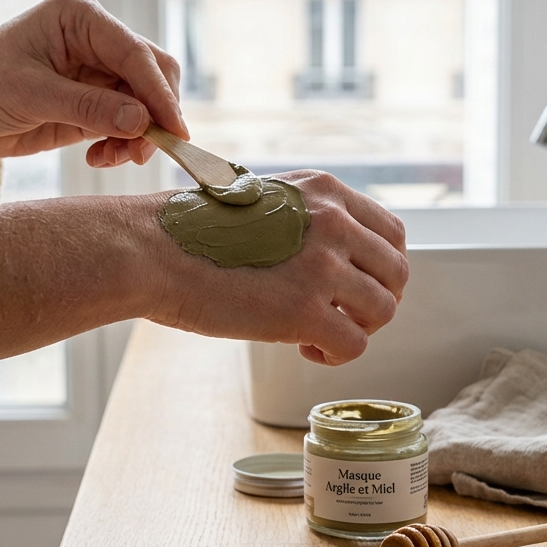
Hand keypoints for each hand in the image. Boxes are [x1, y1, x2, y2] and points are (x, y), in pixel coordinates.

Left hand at [0, 0, 186, 181]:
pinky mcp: (96, 99)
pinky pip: (129, 121)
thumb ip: (89, 107)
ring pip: (145, 102)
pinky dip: (124, 142)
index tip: (175, 131)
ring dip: (139, 135)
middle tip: (142, 154)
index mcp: (80, 16)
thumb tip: (143, 121)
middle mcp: (96, 36)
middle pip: (152, 73)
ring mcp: (98, 68)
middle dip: (154, 115)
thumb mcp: (31, 95)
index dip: (159, 94)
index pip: (135, 53)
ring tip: (113, 159)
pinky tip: (100, 157)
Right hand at [145, 170, 408, 365]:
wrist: (150, 249)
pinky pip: (354, 346)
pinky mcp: (304, 311)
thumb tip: (330, 259)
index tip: (355, 285)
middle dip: (374, 301)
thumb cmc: (189, 231)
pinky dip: (334, 355)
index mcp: (324, 191)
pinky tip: (303, 348)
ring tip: (317, 334)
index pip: (391, 232)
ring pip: (383, 311)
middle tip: (340, 315)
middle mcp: (333, 222)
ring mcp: (322, 267)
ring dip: (357, 329)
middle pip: (396, 273)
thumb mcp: (262, 201)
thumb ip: (304, 220)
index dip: (380, 267)